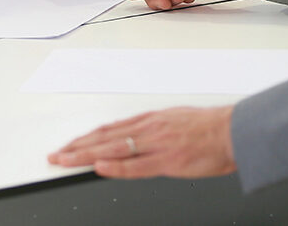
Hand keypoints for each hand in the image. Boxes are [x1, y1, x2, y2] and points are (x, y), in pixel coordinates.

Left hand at [48, 105, 235, 178]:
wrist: (232, 131)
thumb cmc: (207, 128)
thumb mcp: (173, 121)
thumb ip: (152, 130)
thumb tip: (134, 137)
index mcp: (149, 120)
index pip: (109, 129)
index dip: (86, 138)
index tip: (68, 145)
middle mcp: (147, 128)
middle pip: (104, 137)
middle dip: (77, 147)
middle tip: (56, 155)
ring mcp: (156, 143)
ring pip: (113, 148)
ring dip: (85, 154)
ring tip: (65, 160)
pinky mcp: (168, 160)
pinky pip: (136, 164)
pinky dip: (115, 166)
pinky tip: (98, 166)